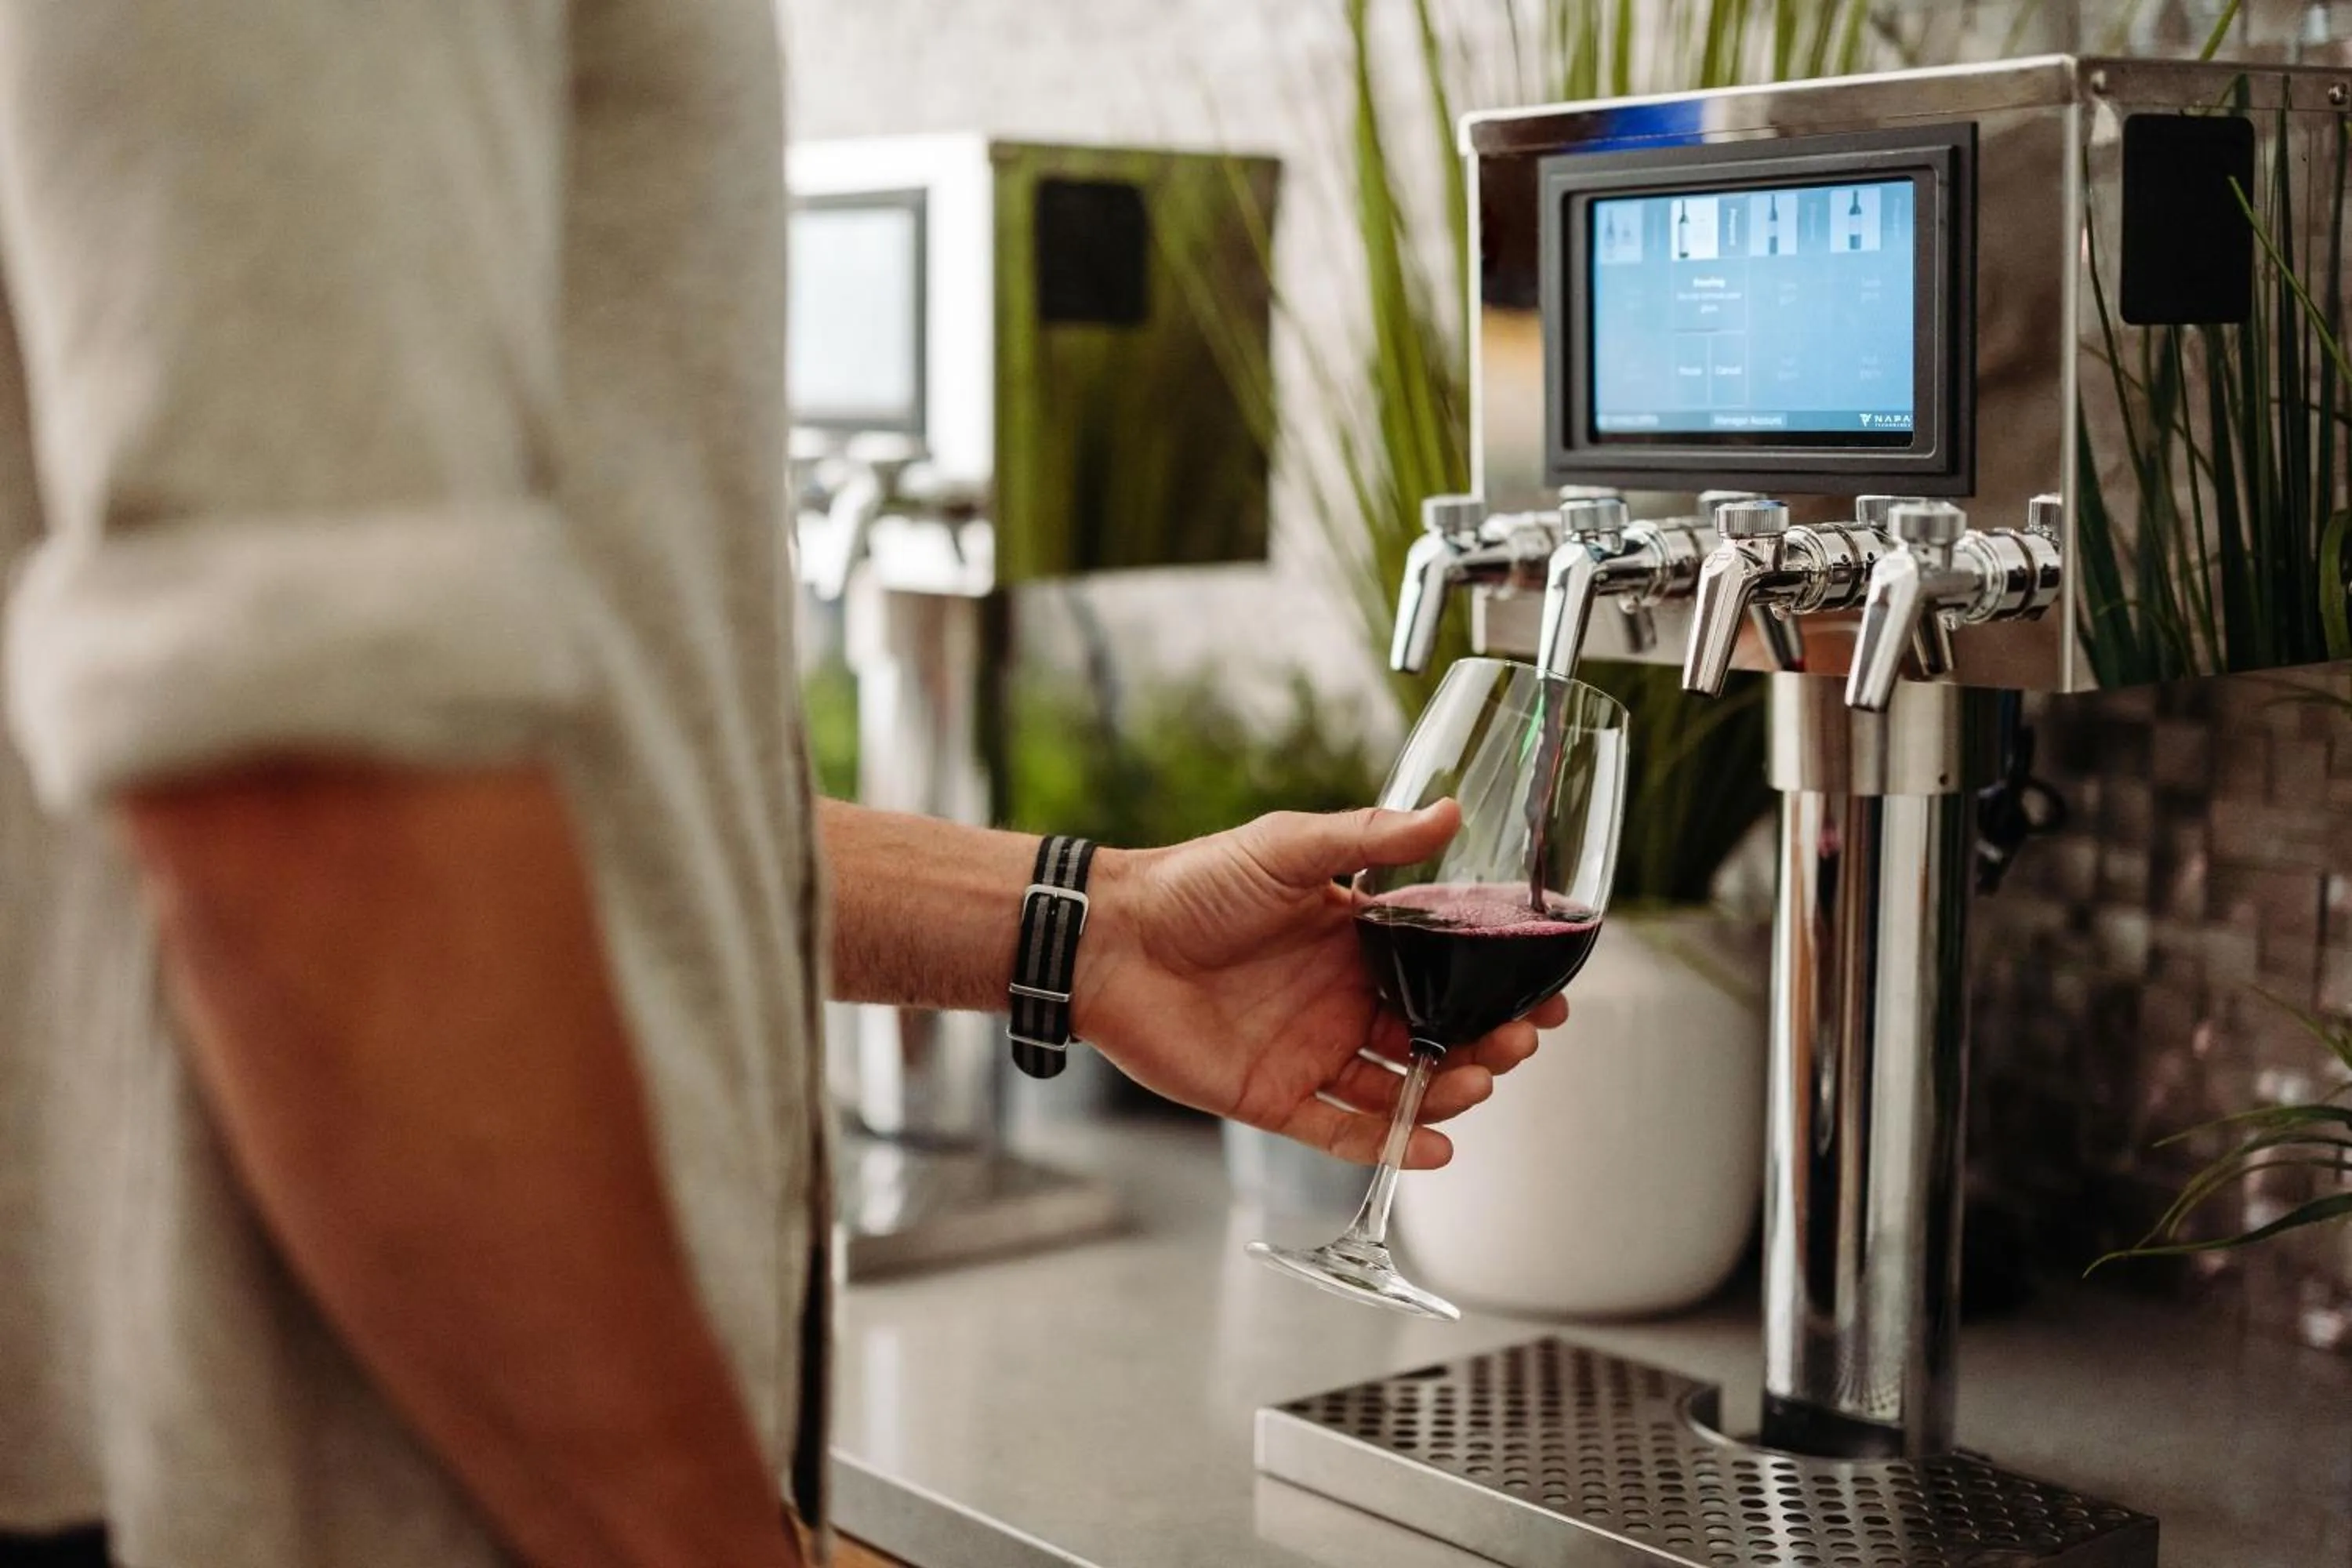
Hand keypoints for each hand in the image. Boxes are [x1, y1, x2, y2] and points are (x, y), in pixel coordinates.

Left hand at [1070, 802, 1563, 1167]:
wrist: (1110, 939)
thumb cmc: (1193, 884)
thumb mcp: (1289, 848)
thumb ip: (1372, 837)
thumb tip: (1452, 811)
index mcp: (1355, 940)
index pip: (1445, 970)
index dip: (1495, 987)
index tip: (1546, 995)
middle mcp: (1341, 998)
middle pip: (1435, 1035)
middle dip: (1486, 1044)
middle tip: (1518, 1041)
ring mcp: (1311, 1050)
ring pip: (1400, 1087)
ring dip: (1447, 1092)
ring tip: (1476, 1084)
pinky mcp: (1274, 1097)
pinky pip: (1343, 1131)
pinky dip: (1388, 1144)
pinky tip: (1433, 1146)